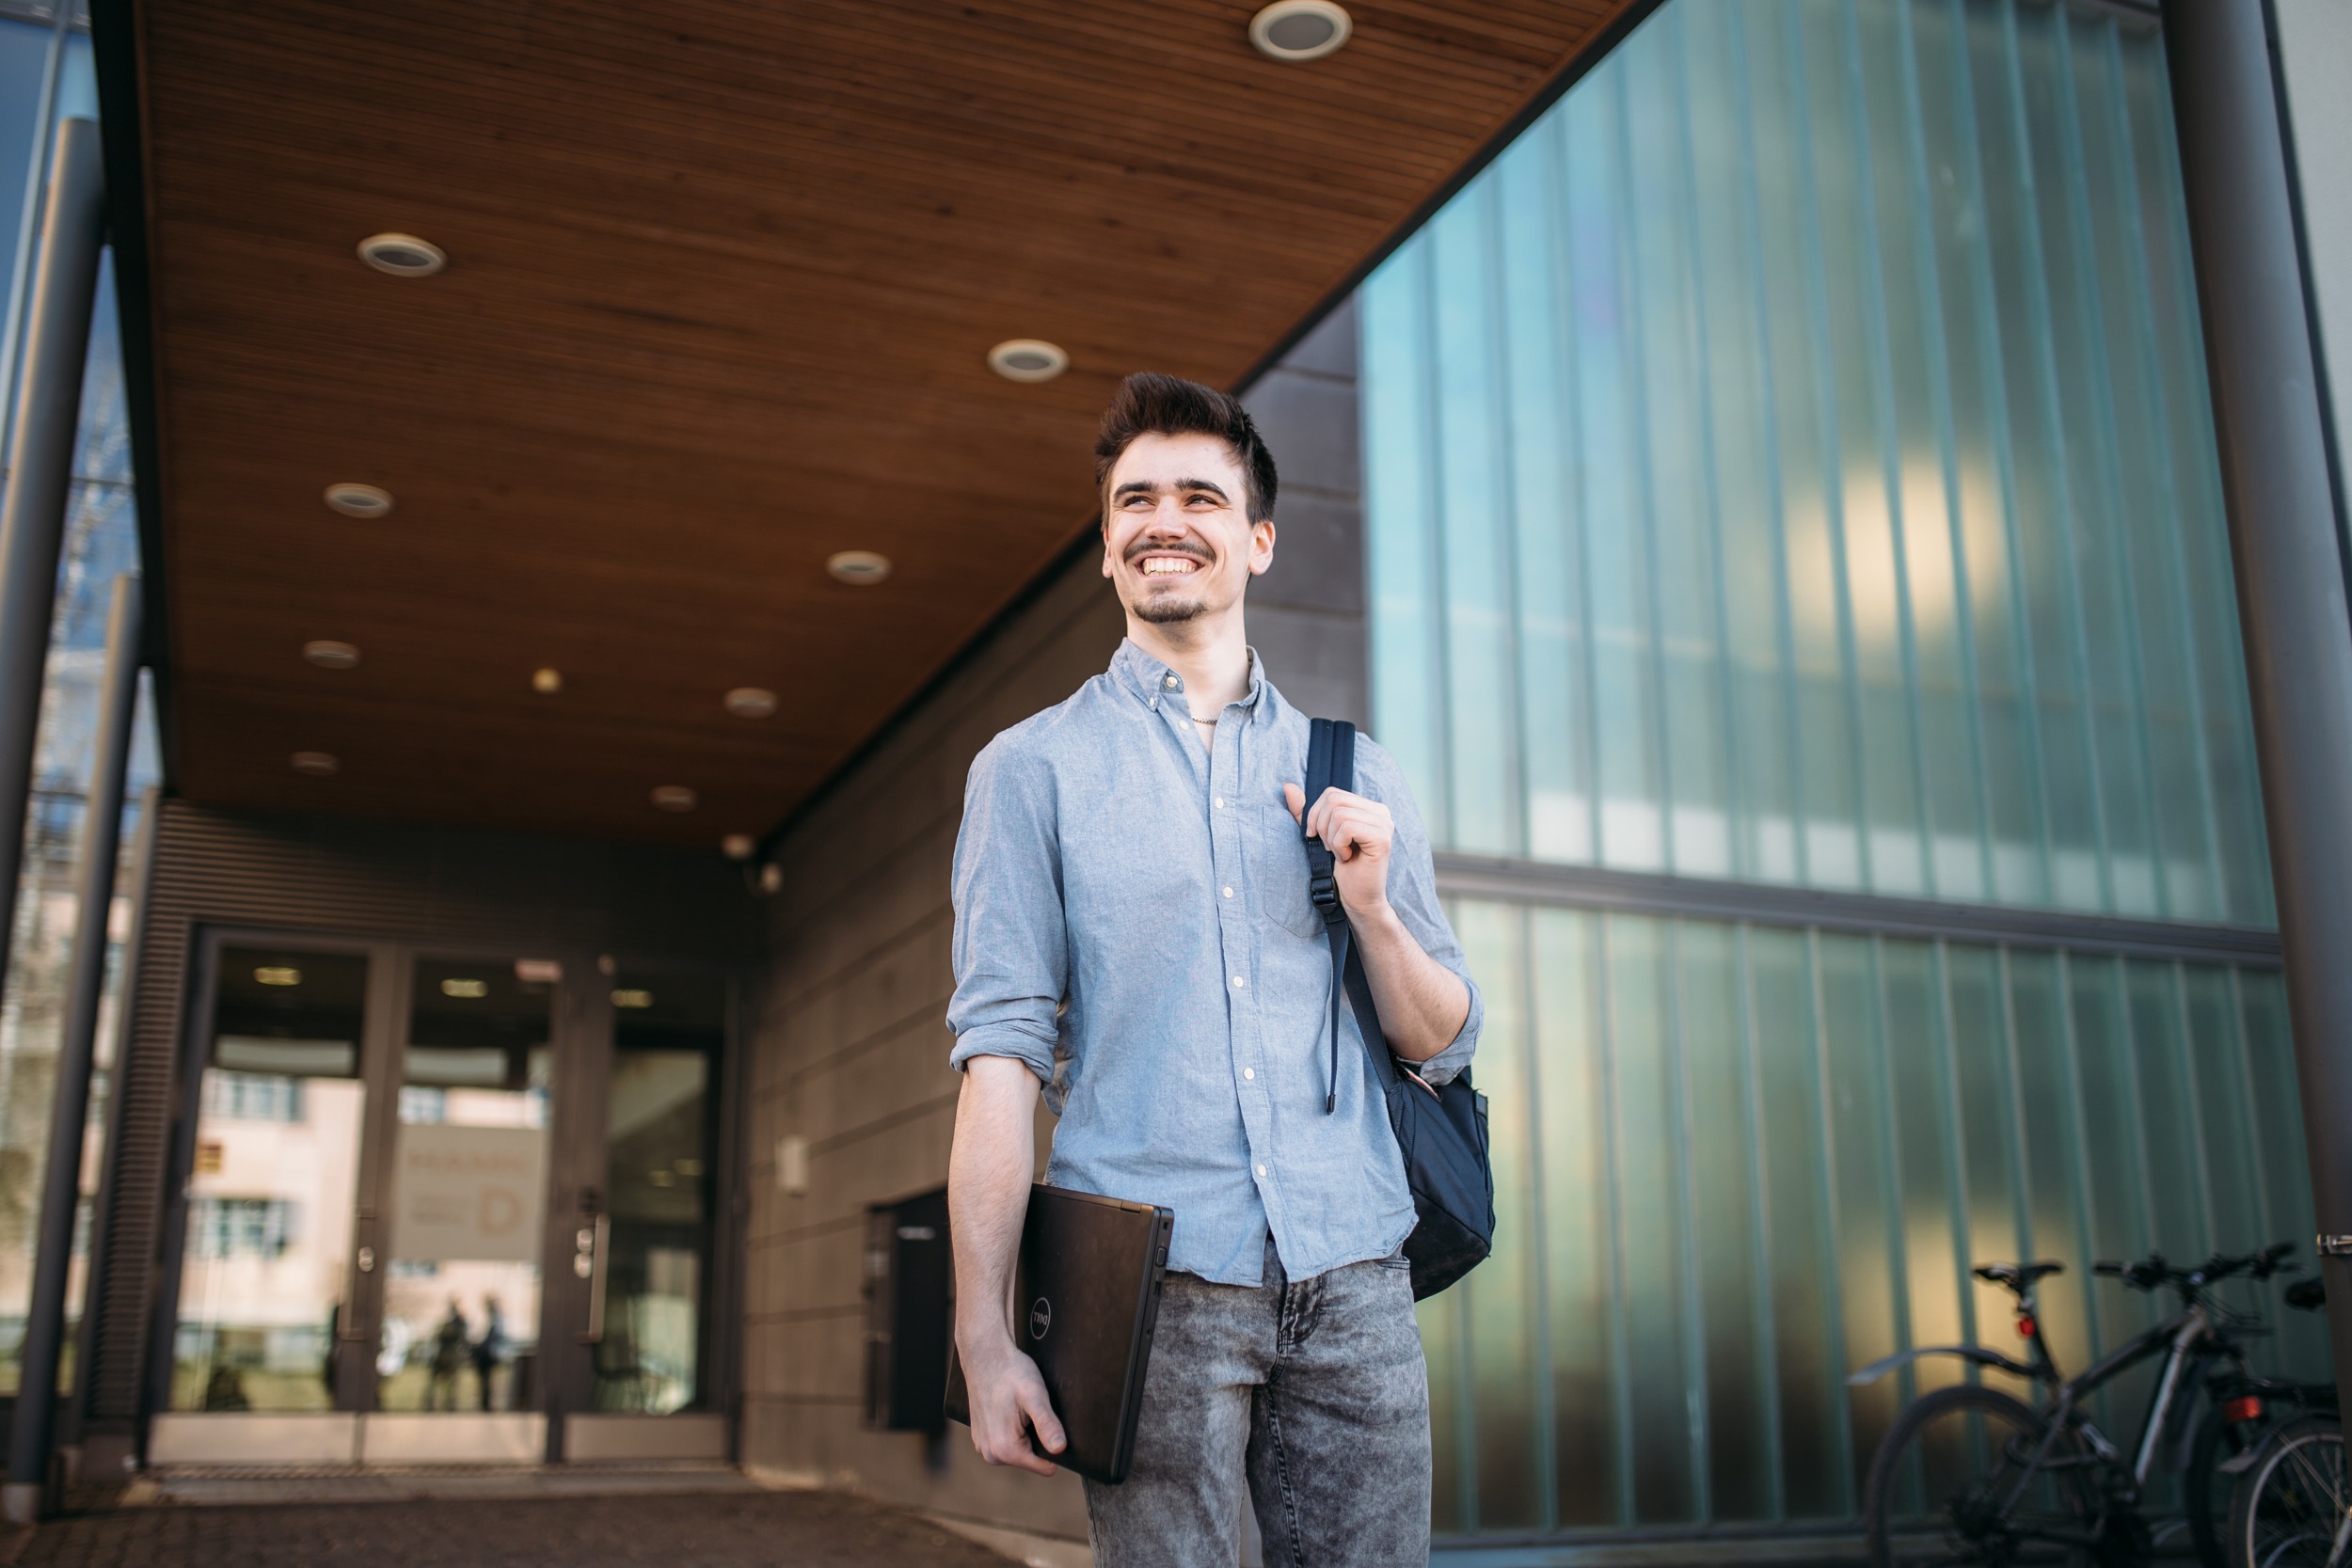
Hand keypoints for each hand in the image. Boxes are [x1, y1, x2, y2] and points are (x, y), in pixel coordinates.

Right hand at [959, 1332, 1065, 1474]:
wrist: (986, 1356)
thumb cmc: (1011, 1373)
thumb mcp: (1035, 1396)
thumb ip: (1047, 1424)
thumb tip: (1059, 1449)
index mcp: (1005, 1450)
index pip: (1046, 1467)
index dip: (1053, 1445)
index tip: (1047, 1422)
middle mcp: (991, 1455)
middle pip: (1032, 1459)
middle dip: (1037, 1438)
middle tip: (1031, 1411)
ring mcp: (984, 1448)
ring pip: (1020, 1452)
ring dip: (1026, 1434)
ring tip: (1020, 1409)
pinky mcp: (981, 1439)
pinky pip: (1008, 1443)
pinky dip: (1013, 1430)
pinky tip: (1010, 1410)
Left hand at [1282, 783, 1393, 919]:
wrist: (1357, 899)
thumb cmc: (1340, 870)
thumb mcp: (1318, 836)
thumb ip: (1305, 812)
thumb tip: (1287, 787)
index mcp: (1368, 807)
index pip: (1332, 793)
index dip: (1315, 814)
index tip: (1317, 838)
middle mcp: (1381, 811)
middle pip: (1334, 799)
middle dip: (1321, 825)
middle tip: (1329, 848)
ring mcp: (1384, 824)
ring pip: (1339, 813)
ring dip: (1330, 838)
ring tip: (1339, 853)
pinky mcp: (1382, 838)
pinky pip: (1347, 827)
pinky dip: (1338, 845)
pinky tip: (1346, 858)